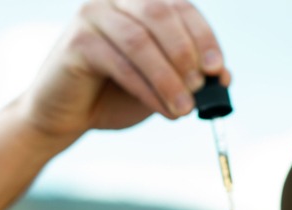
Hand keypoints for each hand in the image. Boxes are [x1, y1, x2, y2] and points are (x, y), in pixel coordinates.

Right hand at [16, 0, 229, 142]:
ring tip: (184, 108)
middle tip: (200, 88)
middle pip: (160, 15)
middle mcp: (115, 0)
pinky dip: (147, 90)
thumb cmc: (116, 95)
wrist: (67, 115)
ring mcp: (92, 16)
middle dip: (186, 54)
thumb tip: (224, 76)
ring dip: (168, 78)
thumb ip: (190, 75)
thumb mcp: (162, 84)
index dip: (204, 37)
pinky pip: (120, 63)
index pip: (180, 7)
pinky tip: (163, 110)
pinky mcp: (76, 42)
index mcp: (139, 2)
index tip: (217, 69)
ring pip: (140, 41)